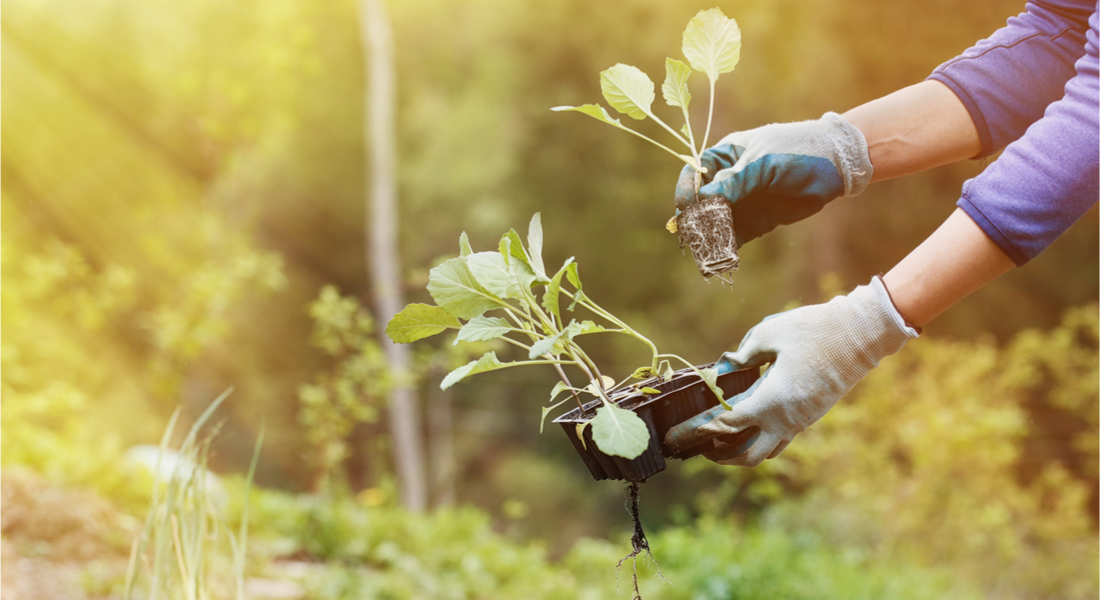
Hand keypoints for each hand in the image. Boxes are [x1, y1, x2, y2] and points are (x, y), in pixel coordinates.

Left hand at [664, 277, 916, 465]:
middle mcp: (787, 419)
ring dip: (740, 453)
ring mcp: (802, 421)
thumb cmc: (815, 330)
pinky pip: (781, 439)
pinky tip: (748, 426)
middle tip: (697, 446)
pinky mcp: (811, 416)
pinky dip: (759, 440)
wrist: (863, 334)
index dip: (699, 430)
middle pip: (747, 455)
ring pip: (767, 452)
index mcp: (772, 401)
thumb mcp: (769, 333)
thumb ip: (743, 354)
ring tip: (718, 442)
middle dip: (719, 455)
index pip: (726, 425)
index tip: (679, 433)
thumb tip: (724, 368)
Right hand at [673, 112, 872, 243]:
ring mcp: (742, 202)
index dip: (687, 190)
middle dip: (696, 219)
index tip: (687, 207)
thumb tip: (703, 200)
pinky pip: (734, 237)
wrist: (835, 165)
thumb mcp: (763, 163)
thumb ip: (734, 182)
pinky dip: (727, 248)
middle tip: (695, 235)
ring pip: (716, 223)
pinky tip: (723, 259)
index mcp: (726, 157)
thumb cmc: (796, 151)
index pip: (694, 174)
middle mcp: (728, 180)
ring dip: (709, 238)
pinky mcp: (756, 222)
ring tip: (707, 253)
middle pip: (701, 202)